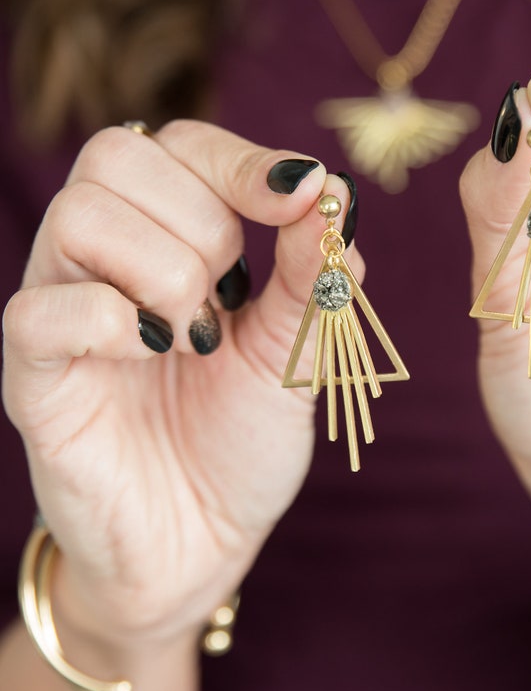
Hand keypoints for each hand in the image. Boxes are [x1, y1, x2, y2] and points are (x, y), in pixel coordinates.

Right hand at [2, 122, 354, 641]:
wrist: (200, 546)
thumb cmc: (238, 445)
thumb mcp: (293, 355)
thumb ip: (310, 277)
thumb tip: (336, 195)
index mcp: (166, 241)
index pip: (179, 144)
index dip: (241, 160)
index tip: (302, 196)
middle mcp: (103, 263)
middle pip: (118, 156)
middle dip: (202, 220)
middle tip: (229, 299)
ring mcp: (62, 314)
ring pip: (76, 216)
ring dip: (162, 269)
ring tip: (193, 336)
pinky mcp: (34, 377)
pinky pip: (40, 312)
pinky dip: (111, 321)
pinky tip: (153, 354)